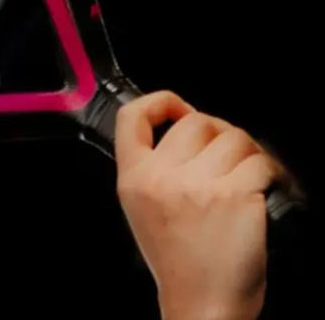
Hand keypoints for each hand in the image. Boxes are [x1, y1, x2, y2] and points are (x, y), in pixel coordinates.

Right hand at [115, 91, 283, 319]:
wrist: (203, 307)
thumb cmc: (179, 261)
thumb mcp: (142, 208)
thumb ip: (152, 166)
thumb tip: (185, 124)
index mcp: (134, 178)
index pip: (131, 117)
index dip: (158, 102)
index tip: (177, 109)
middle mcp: (162, 176)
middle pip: (196, 121)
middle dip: (218, 134)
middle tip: (227, 158)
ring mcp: (200, 184)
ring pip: (234, 137)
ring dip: (247, 152)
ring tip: (248, 176)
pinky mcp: (237, 195)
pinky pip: (261, 161)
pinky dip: (270, 172)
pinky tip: (267, 188)